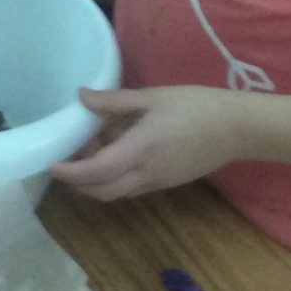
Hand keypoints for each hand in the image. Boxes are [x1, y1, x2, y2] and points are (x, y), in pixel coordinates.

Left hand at [48, 86, 243, 201]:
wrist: (238, 128)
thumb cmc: (196, 106)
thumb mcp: (153, 97)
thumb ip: (114, 101)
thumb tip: (81, 97)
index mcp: (140, 150)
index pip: (96, 172)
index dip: (70, 172)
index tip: (52, 164)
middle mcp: (146, 173)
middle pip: (101, 192)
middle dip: (77, 182)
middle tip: (64, 160)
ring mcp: (157, 182)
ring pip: (115, 193)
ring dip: (95, 180)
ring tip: (89, 152)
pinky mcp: (166, 183)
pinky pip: (131, 187)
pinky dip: (114, 178)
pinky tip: (114, 153)